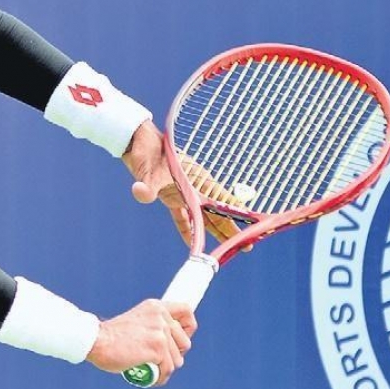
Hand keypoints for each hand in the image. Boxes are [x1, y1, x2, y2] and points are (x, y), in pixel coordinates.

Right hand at [85, 299, 195, 386]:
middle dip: (174, 355)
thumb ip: (154, 325)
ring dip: (165, 369)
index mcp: (156, 307)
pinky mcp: (157, 349)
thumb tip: (172, 342)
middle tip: (158, 360)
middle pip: (185, 343)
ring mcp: (160, 333)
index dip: (188, 328)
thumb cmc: (111, 336)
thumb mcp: (137, 322)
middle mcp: (161, 317)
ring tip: (150, 370)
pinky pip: (168, 370)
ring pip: (177, 360)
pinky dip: (160, 378)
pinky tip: (149, 379)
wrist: (95, 341)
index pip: (187, 312)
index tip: (178, 340)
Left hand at [121, 121, 240, 247]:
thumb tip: (141, 192)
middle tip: (247, 246)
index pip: (221, 199)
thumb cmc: (147, 151)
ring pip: (202, 216)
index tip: (252, 224)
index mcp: (196, 180)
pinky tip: (192, 242)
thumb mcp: (147, 169)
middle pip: (215, 212)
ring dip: (213, 230)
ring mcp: (182, 192)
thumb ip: (147, 184)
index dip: (236, 212)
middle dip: (230, 228)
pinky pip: (181, 216)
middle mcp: (193, 188)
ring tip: (227, 246)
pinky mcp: (168, 196)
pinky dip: (186, 228)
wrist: (137, 142)